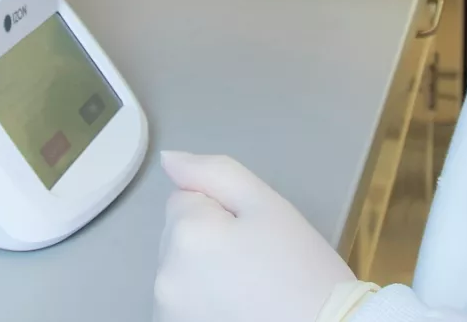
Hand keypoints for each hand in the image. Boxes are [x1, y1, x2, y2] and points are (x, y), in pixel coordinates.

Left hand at [154, 151, 357, 321]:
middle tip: (258, 262)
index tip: (254, 234)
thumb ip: (216, 173)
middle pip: (180, 236)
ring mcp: (168, 312)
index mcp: (186, 232)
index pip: (186, 198)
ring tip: (251, 290)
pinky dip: (204, 304)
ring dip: (205, 274)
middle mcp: (164, 276)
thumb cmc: (303, 270)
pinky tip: (238, 310)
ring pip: (182, 272)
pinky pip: (185, 304)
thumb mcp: (269, 206)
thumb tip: (170, 159)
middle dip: (211, 240)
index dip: (223, 211)